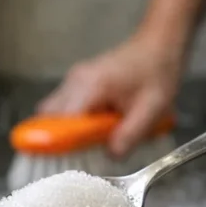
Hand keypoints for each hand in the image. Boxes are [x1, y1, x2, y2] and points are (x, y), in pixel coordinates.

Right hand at [38, 32, 183, 156]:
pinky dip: (71, 122)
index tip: (63, 160)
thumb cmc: (157, 73)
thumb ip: (130, 135)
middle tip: (82, 150)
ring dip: (66, 130)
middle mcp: (75, 81)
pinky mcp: (76, 84)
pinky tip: (93, 126)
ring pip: (51, 113)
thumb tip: (111, 156)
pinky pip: (62, 108)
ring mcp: (72, 80)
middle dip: (60, 137)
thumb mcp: (152, 109)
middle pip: (48, 117)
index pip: (60, 120)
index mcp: (91, 85)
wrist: (158, 46)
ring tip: (93, 137)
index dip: (58, 142)